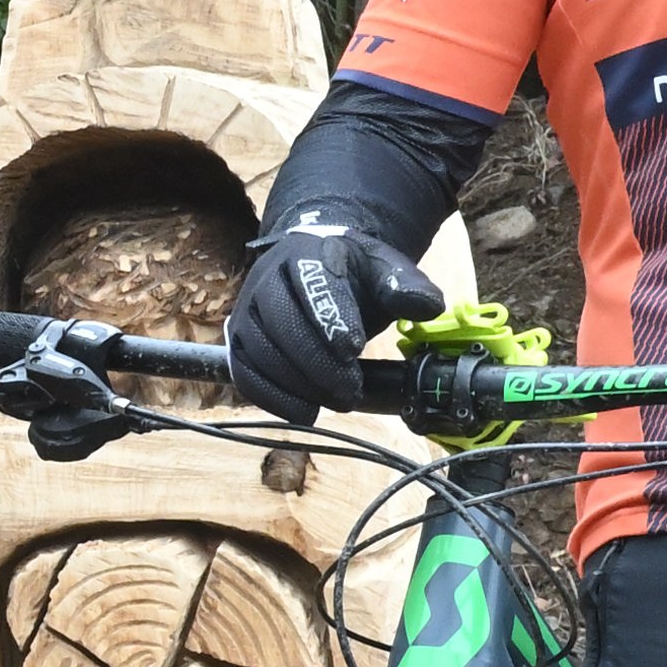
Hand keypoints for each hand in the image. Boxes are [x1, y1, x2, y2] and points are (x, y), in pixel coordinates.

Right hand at [227, 216, 444, 422]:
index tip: (355, 350)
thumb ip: (406, 286)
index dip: (331, 320)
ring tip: (337, 401)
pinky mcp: (238, 343)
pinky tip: (305, 411)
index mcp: (303, 255)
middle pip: (281, 324)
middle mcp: (264, 280)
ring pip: (260, 354)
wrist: (310, 269)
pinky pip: (245, 376)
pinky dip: (273, 399)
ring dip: (298, 386)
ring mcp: (246, 313)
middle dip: (317, 364)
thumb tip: (428, 306)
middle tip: (351, 391)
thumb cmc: (349, 274)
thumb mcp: (382, 270)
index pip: (311, 287)